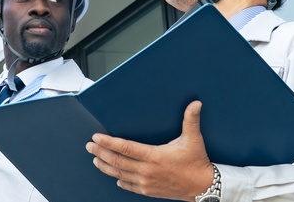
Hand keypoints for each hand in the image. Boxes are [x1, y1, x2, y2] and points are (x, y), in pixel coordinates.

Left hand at [86, 101, 215, 200]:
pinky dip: (119, 179)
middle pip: (116, 161)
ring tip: (95, 159)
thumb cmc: (197, 163)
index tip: (96, 137)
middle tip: (90, 145)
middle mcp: (146, 171)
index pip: (125, 148)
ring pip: (119, 174)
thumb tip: (195, 103)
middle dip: (100, 152)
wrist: (204, 187)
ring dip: (105, 166)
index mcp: (154, 156)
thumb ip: (191, 120)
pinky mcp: (148, 190)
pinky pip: (128, 185)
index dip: (108, 142)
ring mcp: (146, 182)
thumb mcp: (194, 140)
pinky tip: (114, 175)